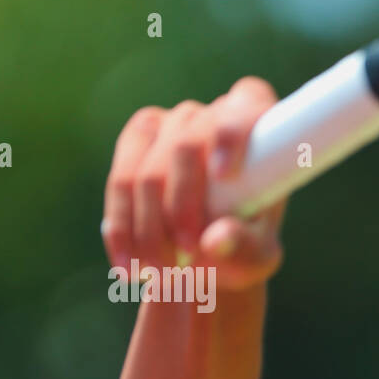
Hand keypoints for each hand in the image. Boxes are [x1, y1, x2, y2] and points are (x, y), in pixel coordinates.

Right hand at [101, 77, 285, 293]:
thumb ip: (243, 247)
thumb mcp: (254, 257)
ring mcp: (169, 124)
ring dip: (149, 229)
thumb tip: (215, 239)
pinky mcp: (135, 141)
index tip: (223, 175)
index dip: (233, 133)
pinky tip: (129, 267)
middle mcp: (211, 114)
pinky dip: (124, 229)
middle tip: (187, 259)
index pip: (248, 104)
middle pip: (186, 147)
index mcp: (258, 128)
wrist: (203, 254)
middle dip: (181, 208)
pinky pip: (120, 183)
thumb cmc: (243, 248)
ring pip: (147, 171)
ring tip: (159, 274)